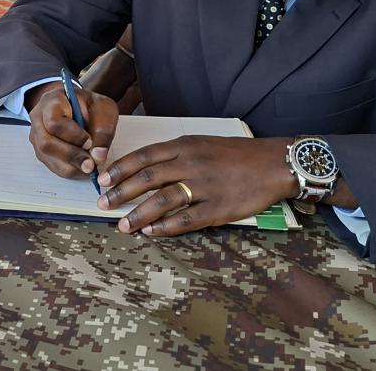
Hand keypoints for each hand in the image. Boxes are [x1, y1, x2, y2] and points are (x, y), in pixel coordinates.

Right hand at [27, 81, 118, 178]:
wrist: (77, 107)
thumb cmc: (89, 106)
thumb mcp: (103, 108)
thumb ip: (103, 130)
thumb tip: (98, 156)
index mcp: (51, 101)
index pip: (54, 122)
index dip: (73, 136)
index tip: (90, 142)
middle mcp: (38, 119)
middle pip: (46, 143)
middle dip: (72, 156)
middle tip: (92, 163)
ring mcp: (37, 137)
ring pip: (49, 158)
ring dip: (72, 165)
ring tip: (90, 165)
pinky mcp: (41, 152)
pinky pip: (52, 166)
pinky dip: (70, 170)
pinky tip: (83, 165)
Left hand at [96, 135, 296, 236]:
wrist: (273, 163)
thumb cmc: (236, 154)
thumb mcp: (203, 142)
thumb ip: (176, 153)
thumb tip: (147, 166)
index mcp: (186, 144)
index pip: (144, 155)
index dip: (120, 168)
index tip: (102, 179)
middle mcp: (191, 163)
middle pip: (147, 178)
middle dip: (120, 192)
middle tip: (102, 204)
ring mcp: (204, 186)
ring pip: (163, 200)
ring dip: (138, 214)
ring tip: (122, 225)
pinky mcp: (218, 208)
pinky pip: (186, 219)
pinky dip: (166, 227)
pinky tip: (151, 232)